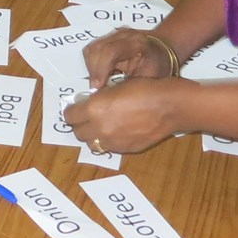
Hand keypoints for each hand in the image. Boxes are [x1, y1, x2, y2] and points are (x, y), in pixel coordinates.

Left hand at [62, 76, 185, 154]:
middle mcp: (100, 128)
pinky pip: (110, 147)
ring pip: (93, 143)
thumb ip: (98, 99)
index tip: (76, 108)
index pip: (69, 116)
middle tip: (89, 117)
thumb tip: (89, 104)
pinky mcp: (125, 150)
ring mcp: (113, 142)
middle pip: (78, 133)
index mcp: (94, 109)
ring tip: (104, 125)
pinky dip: (110, 140)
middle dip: (81, 125)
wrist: (169, 106)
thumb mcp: (114, 87)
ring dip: (94, 135)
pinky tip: (120, 131)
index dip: (72, 111)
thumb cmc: (143, 89)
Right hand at [83, 24, 175, 88]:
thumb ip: (127, 85)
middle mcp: (123, 35)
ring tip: (101, 80)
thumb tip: (105, 97)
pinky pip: (93, 50)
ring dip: (92, 67)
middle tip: (98, 87)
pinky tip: (102, 73)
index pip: (111, 51)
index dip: (101, 70)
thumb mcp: (147, 79)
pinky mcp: (108, 37)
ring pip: (92, 49)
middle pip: (97, 49)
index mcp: (137, 44)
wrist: (163, 49)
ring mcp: (114, 34)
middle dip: (94, 71)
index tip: (98, 87)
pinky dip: (94, 63)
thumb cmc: (158, 66)